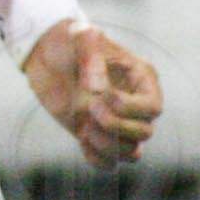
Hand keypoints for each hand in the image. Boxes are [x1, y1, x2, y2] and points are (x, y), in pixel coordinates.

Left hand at [25, 23, 161, 169]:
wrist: (45, 54)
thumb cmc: (69, 41)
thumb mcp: (79, 36)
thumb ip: (91, 58)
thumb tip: (97, 91)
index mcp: (141, 78)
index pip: (153, 107)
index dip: (130, 108)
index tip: (102, 95)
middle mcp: (135, 104)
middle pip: (145, 132)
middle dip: (116, 126)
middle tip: (90, 109)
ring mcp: (118, 122)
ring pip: (132, 153)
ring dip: (107, 146)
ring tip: (85, 127)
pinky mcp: (99, 136)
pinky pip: (110, 163)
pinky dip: (96, 158)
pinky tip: (82, 138)